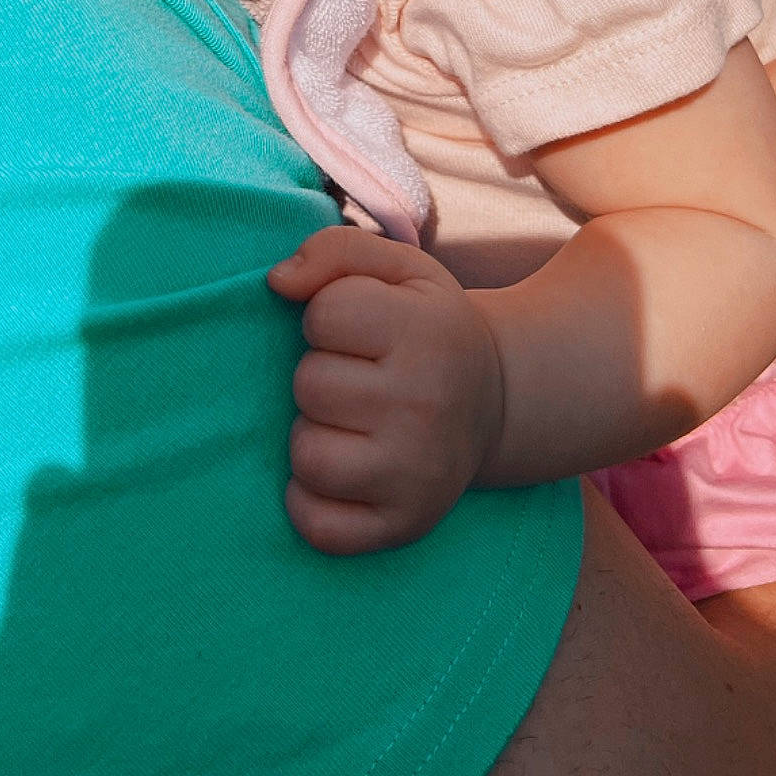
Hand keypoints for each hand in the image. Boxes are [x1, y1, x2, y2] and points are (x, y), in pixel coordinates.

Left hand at [267, 226, 502, 555]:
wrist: (496, 401)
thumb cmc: (426, 326)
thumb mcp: (396, 267)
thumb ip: (332, 250)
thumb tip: (278, 282)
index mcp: (427, 332)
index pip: (323, 313)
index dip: (327, 315)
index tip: (360, 328)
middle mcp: (427, 405)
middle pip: (310, 384)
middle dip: (322, 374)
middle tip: (360, 377)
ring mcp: (418, 474)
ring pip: (307, 455)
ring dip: (315, 434)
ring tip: (352, 422)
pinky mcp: (404, 525)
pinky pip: (317, 525)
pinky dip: (311, 501)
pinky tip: (341, 470)